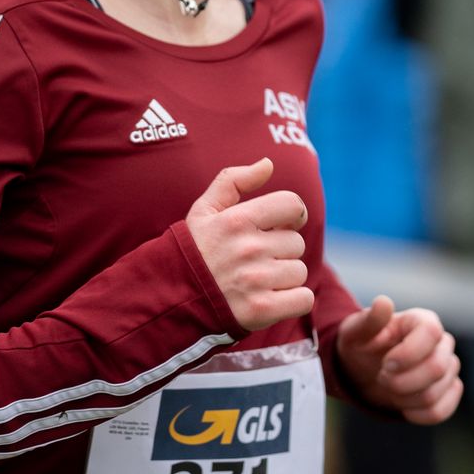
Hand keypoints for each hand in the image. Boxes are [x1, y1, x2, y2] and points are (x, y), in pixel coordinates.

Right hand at [184, 158, 313, 333]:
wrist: (169, 298)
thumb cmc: (193, 250)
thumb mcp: (204, 210)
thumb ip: (234, 180)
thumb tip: (268, 163)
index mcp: (238, 220)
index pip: (293, 205)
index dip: (294, 214)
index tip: (284, 225)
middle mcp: (249, 249)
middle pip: (296, 243)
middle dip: (281, 250)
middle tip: (256, 259)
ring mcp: (256, 281)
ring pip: (299, 272)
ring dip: (284, 277)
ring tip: (257, 280)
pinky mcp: (261, 310)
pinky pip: (304, 299)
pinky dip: (293, 300)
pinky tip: (271, 298)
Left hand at [336, 296, 463, 424]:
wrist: (363, 372)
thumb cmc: (361, 346)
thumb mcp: (355, 332)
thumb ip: (369, 320)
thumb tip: (384, 302)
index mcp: (422, 321)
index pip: (432, 333)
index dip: (408, 353)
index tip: (385, 363)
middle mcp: (442, 343)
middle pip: (438, 367)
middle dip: (403, 381)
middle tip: (381, 378)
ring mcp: (448, 368)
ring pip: (436, 392)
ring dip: (405, 398)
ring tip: (389, 389)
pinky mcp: (447, 392)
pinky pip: (440, 411)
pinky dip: (417, 414)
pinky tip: (402, 406)